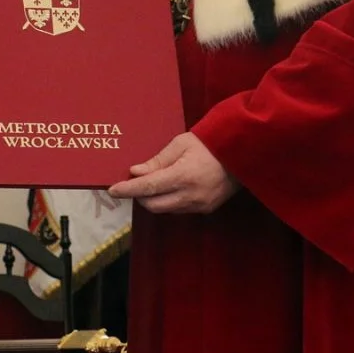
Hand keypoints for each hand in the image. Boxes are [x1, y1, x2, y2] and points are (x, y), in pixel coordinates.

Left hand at [108, 132, 237, 213]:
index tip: (112, 189)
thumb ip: (157, 160)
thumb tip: (135, 172)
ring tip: (153, 183)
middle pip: (153, 205)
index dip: (128, 189)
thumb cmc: (208, 143)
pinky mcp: (207, 209)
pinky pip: (179, 209)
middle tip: (133, 183)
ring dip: (154, 199)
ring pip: (166, 209)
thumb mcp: (180, 144)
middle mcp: (191, 195)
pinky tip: (170, 187)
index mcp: (184, 175)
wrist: (241, 152)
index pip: (148, 187)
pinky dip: (170, 201)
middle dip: (139, 196)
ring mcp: (200, 205)